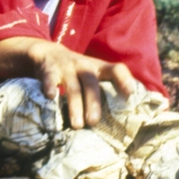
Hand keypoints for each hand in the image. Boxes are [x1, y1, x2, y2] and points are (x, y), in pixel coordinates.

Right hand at [0, 37, 137, 128]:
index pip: (116, 69)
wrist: (48, 53)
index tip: (130, 94)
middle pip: (91, 83)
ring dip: (75, 105)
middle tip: (93, 122)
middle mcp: (84, 66)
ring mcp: (66, 67)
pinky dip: (49, 86)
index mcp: (99, 67)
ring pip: (72, 86)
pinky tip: (51, 97)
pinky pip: (50, 78)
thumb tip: (123, 116)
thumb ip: (106, 87)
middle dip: (93, 102)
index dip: (124, 79)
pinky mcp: (49, 69)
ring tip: (77, 125)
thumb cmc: (77, 71)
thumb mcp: (93, 74)